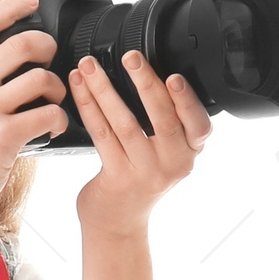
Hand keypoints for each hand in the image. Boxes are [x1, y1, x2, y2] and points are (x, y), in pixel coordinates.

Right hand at [0, 0, 68, 238]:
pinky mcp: (4, 137)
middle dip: (46, 47)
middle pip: (19, 44)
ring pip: (40, 78)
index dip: (10, 8)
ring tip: (55, 99)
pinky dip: (59, 119)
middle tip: (51, 57)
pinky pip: (48, 114)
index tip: (29, 4)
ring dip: (57, 86)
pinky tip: (54, 127)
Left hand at [69, 50, 211, 238]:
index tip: (174, 76)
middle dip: (145, 82)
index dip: (188, 100)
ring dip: (105, 89)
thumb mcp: (166, 154)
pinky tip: (79, 88)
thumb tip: (151, 73)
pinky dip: (88, 106)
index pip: (199, 125)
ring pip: (125, 122)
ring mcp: (144, 172)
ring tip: (89, 66)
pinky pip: (101, 134)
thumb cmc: (140, 181)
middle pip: (162, 117)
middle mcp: (171, 163)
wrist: (117, 222)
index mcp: (188, 153)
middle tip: (130, 57)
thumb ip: (169, 123)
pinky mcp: (117, 176)